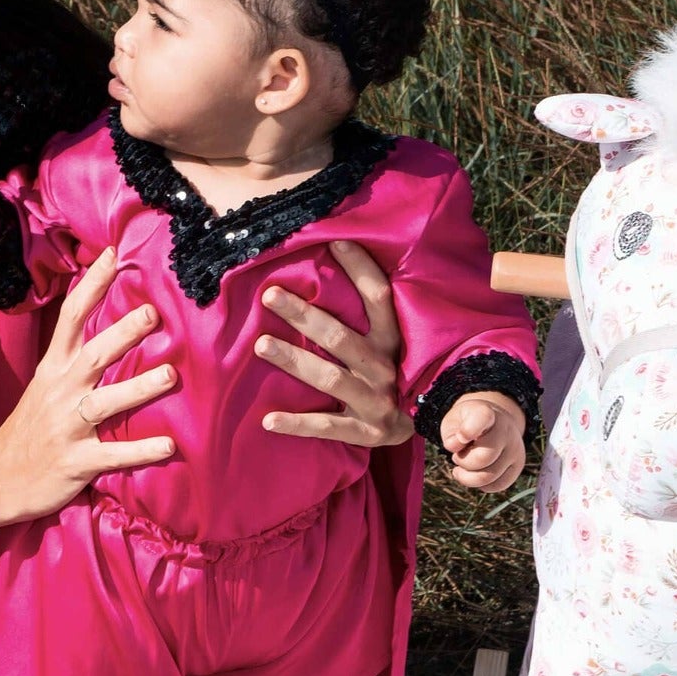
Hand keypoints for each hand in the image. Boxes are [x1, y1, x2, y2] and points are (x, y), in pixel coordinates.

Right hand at [0, 247, 175, 524]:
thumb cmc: (29, 430)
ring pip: (104, 403)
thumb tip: (110, 330)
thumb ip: (73, 360)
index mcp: (52, 370)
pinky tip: (169, 446)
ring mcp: (66, 428)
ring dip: (138, 388)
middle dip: (121, 333)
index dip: (92, 285)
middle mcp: (59, 392)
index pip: (70, 317)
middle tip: (153, 312)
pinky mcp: (75, 463)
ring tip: (170, 375)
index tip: (113, 254)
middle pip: (92, 355)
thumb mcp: (44, 386)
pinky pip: (112, 456)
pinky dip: (141, 451)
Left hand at [255, 237, 413, 448]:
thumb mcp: (386, 341)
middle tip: (269, 295)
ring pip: (331, 378)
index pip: (379, 298)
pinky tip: (268, 419)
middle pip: (340, 338)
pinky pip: (327, 427)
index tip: (335, 243)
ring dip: (295, 361)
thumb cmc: (388, 371)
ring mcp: (376, 402)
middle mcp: (385, 368)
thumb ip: (365, 312)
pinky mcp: (366, 432)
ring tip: (261, 345)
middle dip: (303, 315)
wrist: (415, 425)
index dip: (361, 270)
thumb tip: (335, 254)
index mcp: (392, 340)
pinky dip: (297, 424)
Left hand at [440, 390, 526, 492]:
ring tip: (463, 466)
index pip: (482, 418)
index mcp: (486, 414)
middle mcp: (506, 430)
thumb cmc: (467, 423)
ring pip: (489, 476)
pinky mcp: (517, 466)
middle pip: (483, 457)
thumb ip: (450, 433)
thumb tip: (453, 447)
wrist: (494, 421)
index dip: (468, 430)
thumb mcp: (454, 421)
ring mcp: (515, 449)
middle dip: (463, 462)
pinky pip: (497, 485)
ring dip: (468, 477)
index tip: (462, 436)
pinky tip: (475, 474)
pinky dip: (481, 485)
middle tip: (457, 456)